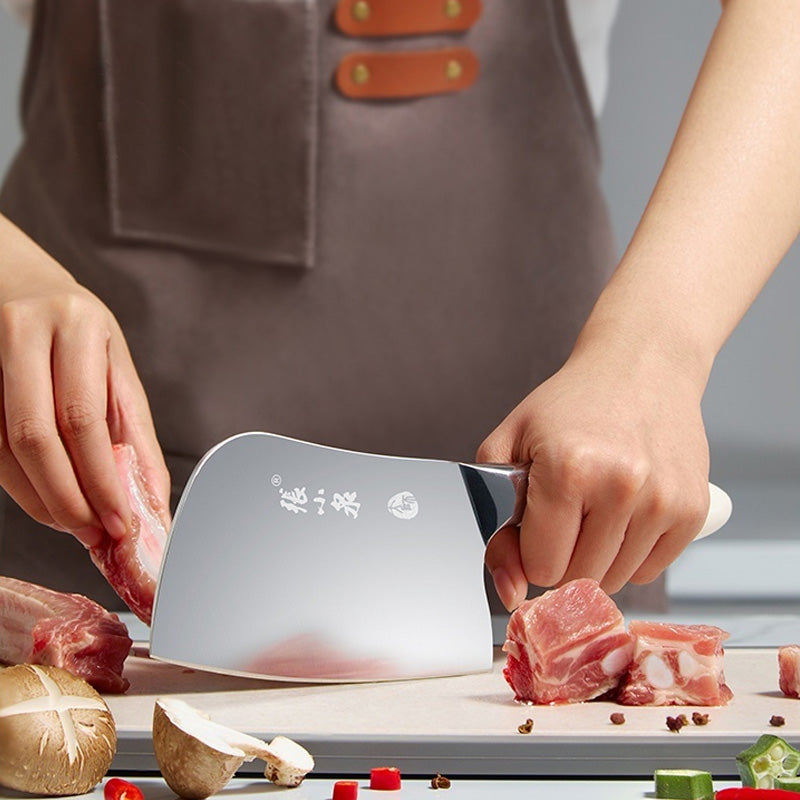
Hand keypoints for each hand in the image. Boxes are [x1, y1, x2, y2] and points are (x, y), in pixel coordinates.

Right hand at [0, 214, 168, 547]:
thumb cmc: (76, 330)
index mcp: (79, 324)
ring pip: (0, 444)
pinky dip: (13, 482)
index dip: (101, 479)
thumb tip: (152, 499)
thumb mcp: (115, 365)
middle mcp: (24, 329)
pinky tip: (40, 498)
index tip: (119, 523)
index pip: (85, 417)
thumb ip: (134, 430)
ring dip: (38, 498)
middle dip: (67, 498)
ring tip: (70, 523)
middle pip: (36, 435)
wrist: (15, 280)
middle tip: (91, 533)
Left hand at [478, 335, 710, 610]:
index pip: (541, 567)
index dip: (531, 550)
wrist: (642, 367)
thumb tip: (510, 591)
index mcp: (568, 470)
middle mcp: (620, 487)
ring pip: (616, 581)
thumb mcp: (510, 446)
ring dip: (597, 557)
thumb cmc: (570, 405)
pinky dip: (631, 553)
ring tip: (595, 507)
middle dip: (562, 554)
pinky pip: (651, 570)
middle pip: (578, 579)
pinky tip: (623, 512)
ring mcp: (663, 501)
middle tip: (565, 511)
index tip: (537, 523)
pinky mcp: (693, 510)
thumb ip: (494, 522)